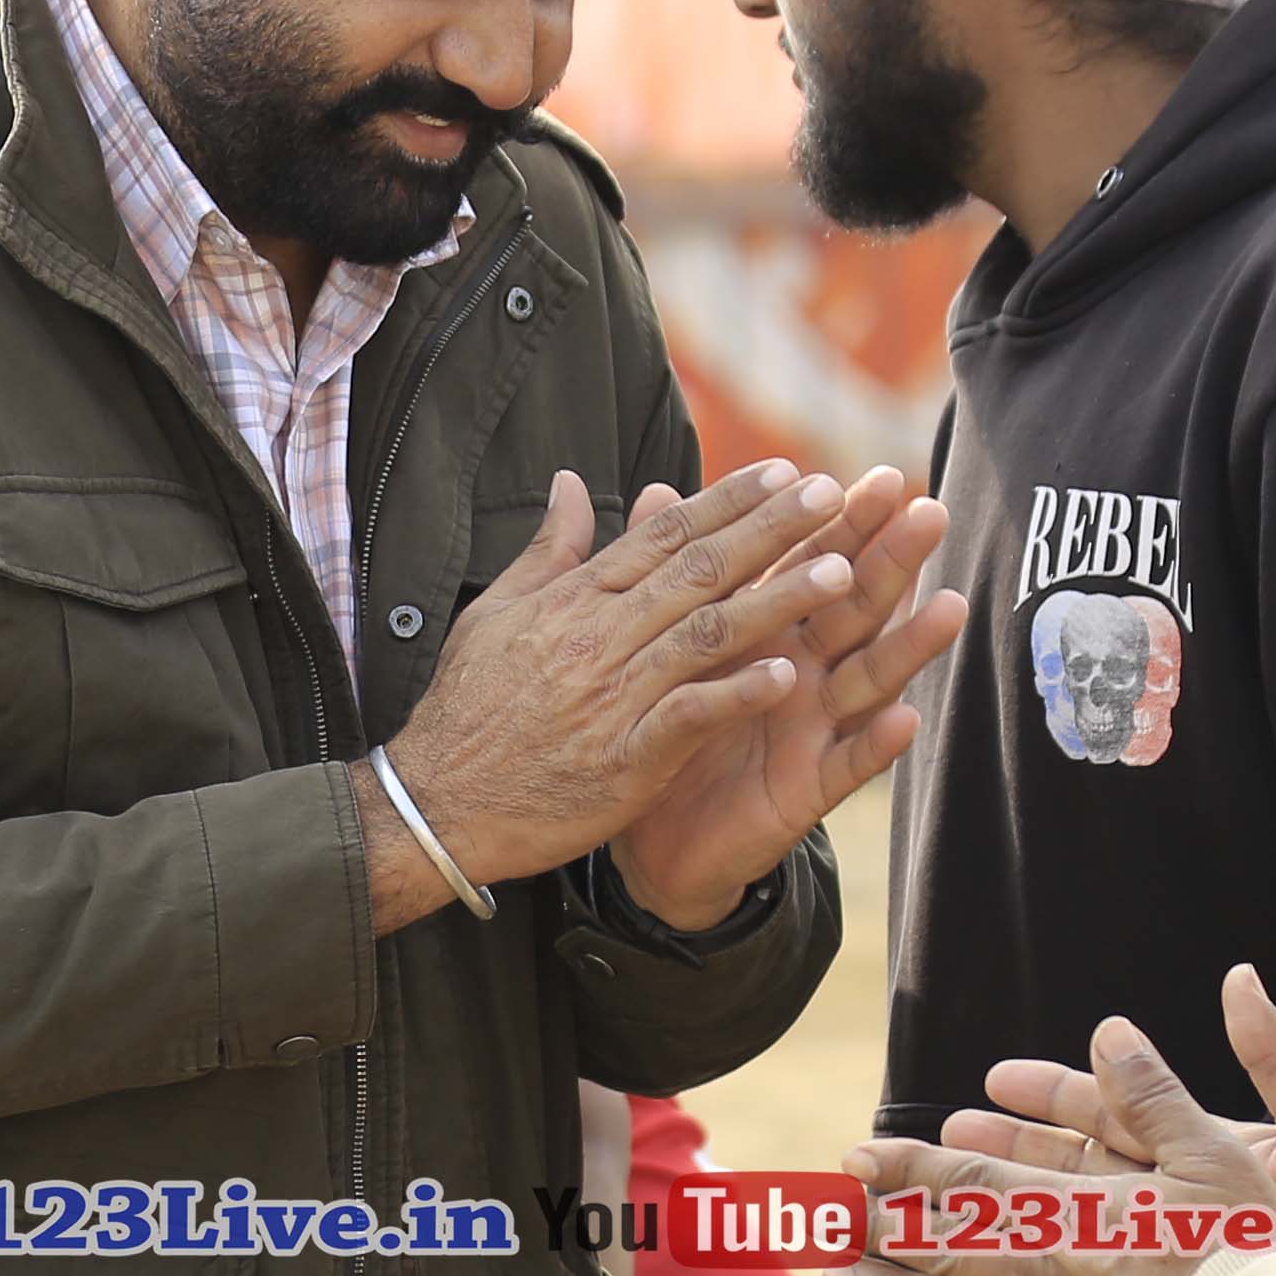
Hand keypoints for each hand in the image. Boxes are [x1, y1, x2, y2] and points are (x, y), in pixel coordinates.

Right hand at [367, 465, 874, 929]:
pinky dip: (734, 694)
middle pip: (699, 572)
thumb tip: (571, 483)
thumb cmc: (467, 708)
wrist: (436, 802)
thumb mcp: (496, 614)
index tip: (782, 473)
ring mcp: (612, 697)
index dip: (728, 503)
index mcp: (575, 601)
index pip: (664, 537)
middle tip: (831, 496)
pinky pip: (687, 716)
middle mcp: (599, 638)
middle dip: (770, 531)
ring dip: (777, 602)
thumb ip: (548, 550)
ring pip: (707, 635)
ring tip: (839, 574)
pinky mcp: (622, 758)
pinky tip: (784, 676)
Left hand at [605, 471, 963, 928]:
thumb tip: (650, 493)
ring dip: (911, 646)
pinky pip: (848, 766)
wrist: (656, 838)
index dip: (846, 524)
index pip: (814, 566)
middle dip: (894, 563)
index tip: (880, 476)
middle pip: (855, 609)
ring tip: (949, 607)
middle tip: (933, 514)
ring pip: (869, 680)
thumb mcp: (668, 647)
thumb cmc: (671, 729)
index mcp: (771, 633)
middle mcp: (805, 674)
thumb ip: (674, 575)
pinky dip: (878, 744)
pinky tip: (908, 719)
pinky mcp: (808, 791)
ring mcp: (814, 732)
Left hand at [830, 971, 1275, 1275]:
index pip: (972, 1180)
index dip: (910, 1167)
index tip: (856, 1158)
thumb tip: (1108, 1031)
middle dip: (879, 1226)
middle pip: (945, 1244)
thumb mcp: (1216, 1155)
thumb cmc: (1260, 1255)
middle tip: (824, 1216)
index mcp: (1076, 1214)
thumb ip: (1154, 1095)